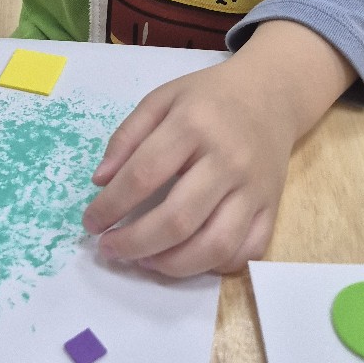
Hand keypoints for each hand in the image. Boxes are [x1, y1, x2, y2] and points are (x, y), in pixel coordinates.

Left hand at [82, 21, 355, 277]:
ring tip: (143, 262)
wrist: (270, 94)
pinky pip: (247, 252)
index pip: (144, 175)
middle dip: (134, 243)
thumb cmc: (208, 98)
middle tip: (109, 248)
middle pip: (178, 220)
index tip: (91, 222)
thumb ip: (126, 137)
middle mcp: (227, 160)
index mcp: (193, 125)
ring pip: (215, 246)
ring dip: (171, 265)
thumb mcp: (161, 99)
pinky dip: (214, 267)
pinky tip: (187, 258)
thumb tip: (100, 182)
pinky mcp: (272, 208)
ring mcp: (253, 189)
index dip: (110, 206)